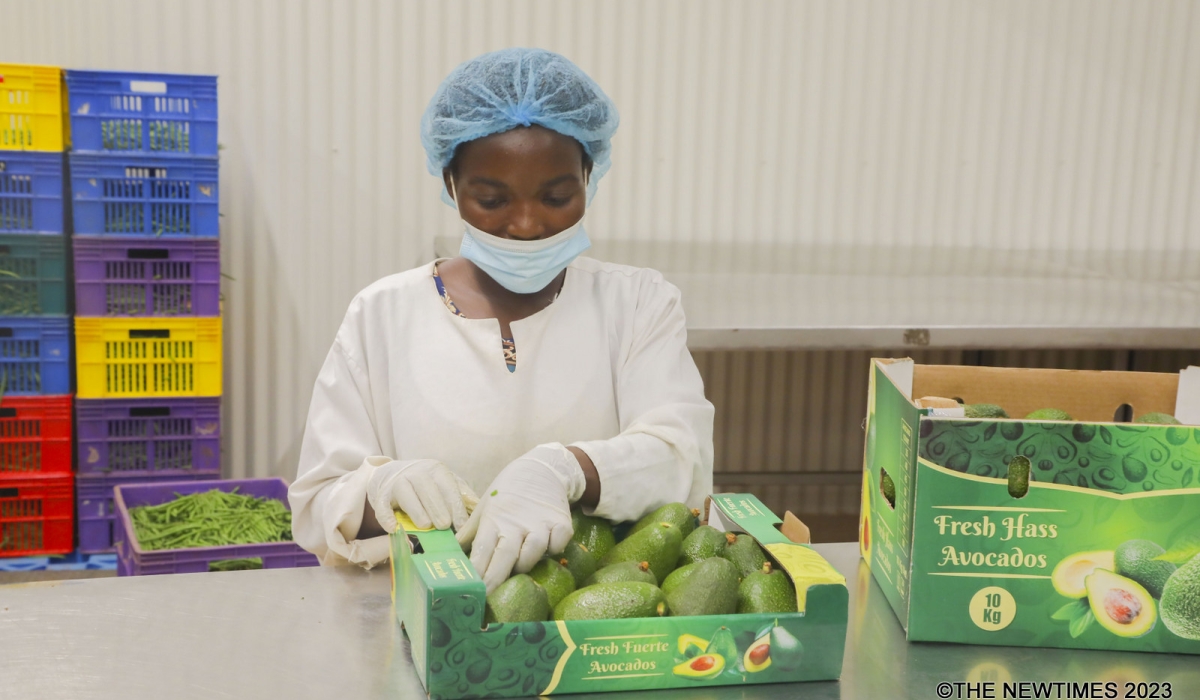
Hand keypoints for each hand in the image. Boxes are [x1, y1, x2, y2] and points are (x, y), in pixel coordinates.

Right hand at [366, 459, 476, 532]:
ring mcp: (397, 482)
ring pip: (405, 493)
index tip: (463, 526)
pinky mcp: (381, 495)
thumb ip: (462, 496)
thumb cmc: (427, 485)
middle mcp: (416, 472)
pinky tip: (393, 528)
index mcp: (436, 470)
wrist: (393, 475)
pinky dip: (386, 517)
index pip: (448, 487)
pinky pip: (381, 505)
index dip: (456, 506)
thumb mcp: (446, 485)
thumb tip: (480, 512)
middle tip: (445, 526)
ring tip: (425, 525)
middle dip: (437, 507)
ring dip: (416, 510)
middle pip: (427, 488)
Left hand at [456, 443, 585, 591]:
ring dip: (524, 565)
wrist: (541, 469)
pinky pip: (558, 543)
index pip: (482, 548)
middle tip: (486, 597)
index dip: (476, 570)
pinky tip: (548, 550)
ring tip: (517, 570)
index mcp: (494, 519)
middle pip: (505, 556)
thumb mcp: (485, 507)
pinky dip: (554, 549)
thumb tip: (447, 553)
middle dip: (494, 579)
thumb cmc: (508, 493)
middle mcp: (516, 522)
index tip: (468, 588)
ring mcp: (540, 523)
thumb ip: (470, 532)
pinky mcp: (561, 522)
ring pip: (532, 552)